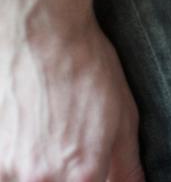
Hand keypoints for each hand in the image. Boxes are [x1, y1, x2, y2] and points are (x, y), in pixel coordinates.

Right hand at [0, 23, 144, 181]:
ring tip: (48, 135)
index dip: (95, 180)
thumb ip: (126, 166)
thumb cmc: (86, 71)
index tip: (94, 173)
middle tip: (67, 144)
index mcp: (83, 175)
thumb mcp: (124, 119)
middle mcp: (42, 180)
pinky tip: (29, 133)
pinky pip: (7, 170)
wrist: (39, 36)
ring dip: (39, 169)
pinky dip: (17, 160)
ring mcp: (8, 168)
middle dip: (67, 176)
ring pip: (29, 180)